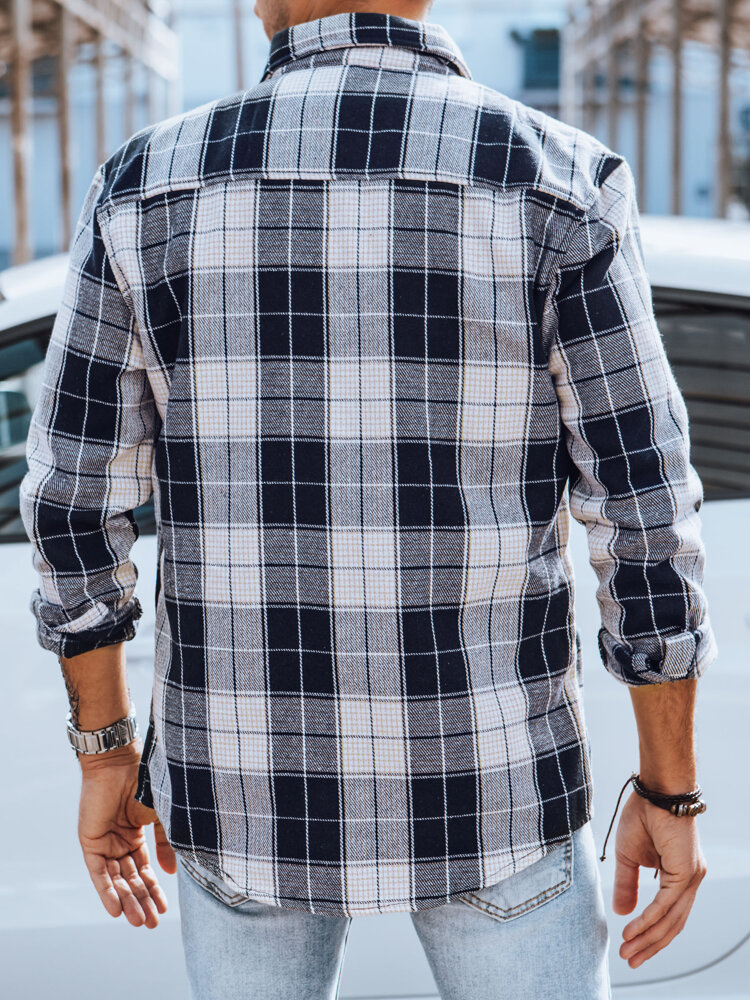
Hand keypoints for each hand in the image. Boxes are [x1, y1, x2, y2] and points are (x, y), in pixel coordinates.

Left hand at [78, 741, 176, 928]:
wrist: (122, 762)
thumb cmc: (147, 782)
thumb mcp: (162, 817)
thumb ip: (166, 844)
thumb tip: (170, 873)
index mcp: (136, 834)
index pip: (145, 870)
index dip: (154, 890)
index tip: (165, 910)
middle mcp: (119, 842)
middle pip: (131, 879)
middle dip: (142, 902)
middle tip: (152, 924)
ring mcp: (104, 843)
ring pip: (116, 880)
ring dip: (127, 901)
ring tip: (139, 921)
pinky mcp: (90, 843)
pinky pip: (98, 874)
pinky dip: (107, 891)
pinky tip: (117, 910)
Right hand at [613, 792, 706, 967]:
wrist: (656, 790)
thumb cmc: (644, 815)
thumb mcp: (628, 856)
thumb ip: (626, 885)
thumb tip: (622, 912)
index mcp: (680, 876)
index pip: (668, 915)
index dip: (649, 934)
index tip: (630, 948)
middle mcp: (691, 880)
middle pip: (672, 924)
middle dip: (649, 945)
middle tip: (629, 960)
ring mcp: (692, 877)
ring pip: (671, 919)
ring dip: (648, 938)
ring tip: (628, 951)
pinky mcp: (686, 873)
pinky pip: (667, 904)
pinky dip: (649, 920)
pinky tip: (633, 929)